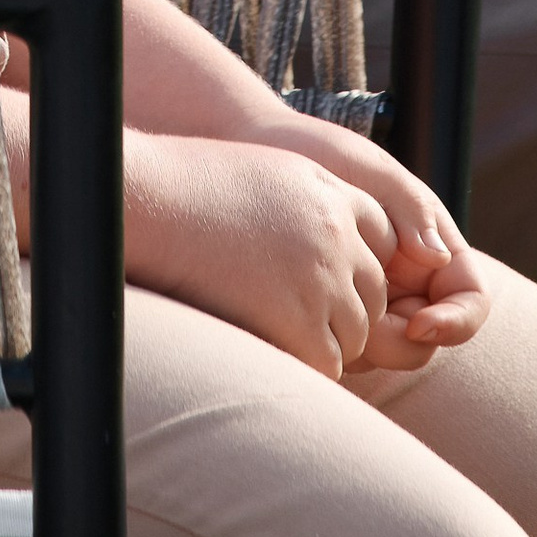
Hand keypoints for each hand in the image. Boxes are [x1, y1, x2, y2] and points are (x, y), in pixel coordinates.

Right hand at [124, 131, 467, 379]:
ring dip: (326, 340)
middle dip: (346, 308)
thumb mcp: (271, 171)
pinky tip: (270, 345)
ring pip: (358, 334)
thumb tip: (333, 241)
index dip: (358, 261)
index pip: (386, 239)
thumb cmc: (193, 183)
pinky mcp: (298, 321)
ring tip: (276, 328)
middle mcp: (337, 236)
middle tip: (297, 312)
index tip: (328, 274)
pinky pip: (330, 364)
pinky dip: (307, 364)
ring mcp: (321, 279)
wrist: (151, 201)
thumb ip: (315, 202)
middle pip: (375, 294)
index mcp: (333, 193)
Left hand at [273, 115, 490, 367]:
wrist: (262, 154)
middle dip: (400, 343)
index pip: (470, 299)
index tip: (418, 325)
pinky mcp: (333, 312)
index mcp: (432, 248)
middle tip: (361, 325)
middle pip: (427, 341)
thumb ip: (409, 211)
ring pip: (385, 352)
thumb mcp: (371, 173)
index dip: (456, 322)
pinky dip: (332, 344)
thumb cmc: (325, 155)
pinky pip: (344, 347)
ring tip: (324, 308)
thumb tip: (437, 259)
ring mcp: (370, 301)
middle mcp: (408, 282)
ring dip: (363, 346)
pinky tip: (302, 316)